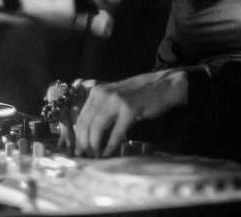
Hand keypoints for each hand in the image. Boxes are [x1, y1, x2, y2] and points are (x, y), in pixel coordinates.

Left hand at [72, 69, 187, 157]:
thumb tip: (87, 134)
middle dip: (84, 144)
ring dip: (95, 146)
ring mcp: (116, 101)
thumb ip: (101, 110)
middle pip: (85, 124)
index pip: (81, 117)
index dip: (77, 136)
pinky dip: (110, 146)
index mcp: (97, 92)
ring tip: (97, 157)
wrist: (163, 85)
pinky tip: (108, 153)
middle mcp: (103, 94)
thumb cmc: (139, 94)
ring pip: (97, 128)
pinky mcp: (130, 109)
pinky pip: (115, 133)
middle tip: (87, 156)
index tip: (79, 150)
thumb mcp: (115, 98)